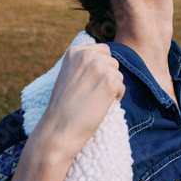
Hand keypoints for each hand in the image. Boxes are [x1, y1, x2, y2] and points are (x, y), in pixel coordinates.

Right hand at [34, 43, 124, 162]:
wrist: (58, 130)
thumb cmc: (63, 106)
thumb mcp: (68, 75)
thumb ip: (83, 64)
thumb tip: (105, 59)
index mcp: (75, 52)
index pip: (103, 50)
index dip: (102, 67)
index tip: (90, 83)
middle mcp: (87, 55)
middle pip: (113, 62)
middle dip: (108, 77)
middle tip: (92, 94)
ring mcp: (99, 67)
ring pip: (118, 75)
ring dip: (112, 88)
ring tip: (94, 100)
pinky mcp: (110, 82)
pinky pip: (122, 88)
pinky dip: (116, 99)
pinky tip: (99, 106)